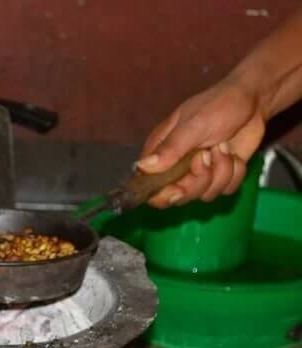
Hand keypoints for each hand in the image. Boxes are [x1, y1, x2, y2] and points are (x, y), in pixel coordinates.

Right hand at [137, 76, 266, 207]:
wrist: (254, 100)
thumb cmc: (218, 105)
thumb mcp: (193, 125)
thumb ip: (170, 148)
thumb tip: (142, 167)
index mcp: (161, 154)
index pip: (149, 186)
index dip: (161, 194)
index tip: (179, 188)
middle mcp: (177, 168)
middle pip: (179, 196)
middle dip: (199, 179)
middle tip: (207, 156)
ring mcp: (200, 173)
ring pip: (205, 194)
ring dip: (221, 172)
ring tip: (224, 148)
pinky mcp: (221, 176)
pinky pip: (225, 190)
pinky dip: (235, 174)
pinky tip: (235, 155)